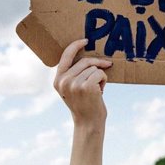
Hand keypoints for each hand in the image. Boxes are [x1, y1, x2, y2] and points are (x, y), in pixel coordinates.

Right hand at [55, 39, 111, 164]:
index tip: (86, 41)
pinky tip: (101, 91)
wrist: (88, 123)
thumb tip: (88, 55)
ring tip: (97, 90)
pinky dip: (104, 80)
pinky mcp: (86, 86)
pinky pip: (100, 73)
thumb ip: (73, 74)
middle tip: (106, 66)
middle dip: (97, 64)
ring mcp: (74, 84)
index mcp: (58, 80)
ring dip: (100, 76)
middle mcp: (64, 81)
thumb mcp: (72, 89)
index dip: (76, 45)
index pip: (65, 56)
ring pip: (94, 68)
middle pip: (85, 61)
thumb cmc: (84, 104)